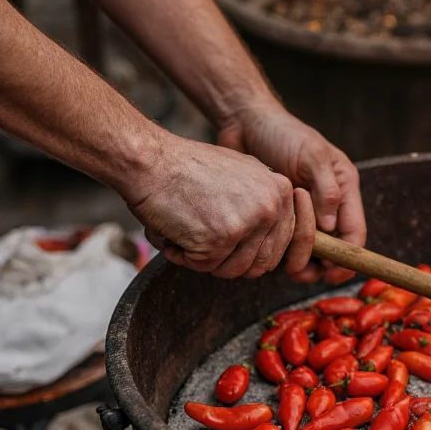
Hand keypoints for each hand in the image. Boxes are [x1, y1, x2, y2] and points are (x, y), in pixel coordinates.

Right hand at [128, 134, 315, 278]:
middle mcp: (270, 207)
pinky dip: (182, 256)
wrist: (149, 160)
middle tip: (204, 242)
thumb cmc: (186, 167)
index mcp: (280, 191)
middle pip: (261, 263)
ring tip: (186, 230)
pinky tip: (173, 231)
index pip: (281, 244)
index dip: (253, 253)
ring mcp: (247, 224)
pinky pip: (204, 267)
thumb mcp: (241, 174)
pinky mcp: (220, 240)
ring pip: (233, 269)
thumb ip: (262, 202)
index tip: (231, 246)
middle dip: (230, 261)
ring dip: (205, 259)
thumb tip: (270, 235)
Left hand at [217, 100, 365, 283]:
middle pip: (333, 249)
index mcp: (343, 190)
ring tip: (283, 266)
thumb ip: (326, 189)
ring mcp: (303, 213)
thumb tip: (330, 228)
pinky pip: (284, 243)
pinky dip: (279, 252)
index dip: (348, 257)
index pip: (355, 232)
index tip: (333, 273)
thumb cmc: (282, 133)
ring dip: (298, 263)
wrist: (245, 122)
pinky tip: (267, 250)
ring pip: (308, 251)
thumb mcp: (311, 154)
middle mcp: (326, 205)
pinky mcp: (279, 217)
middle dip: (320, 266)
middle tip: (299, 272)